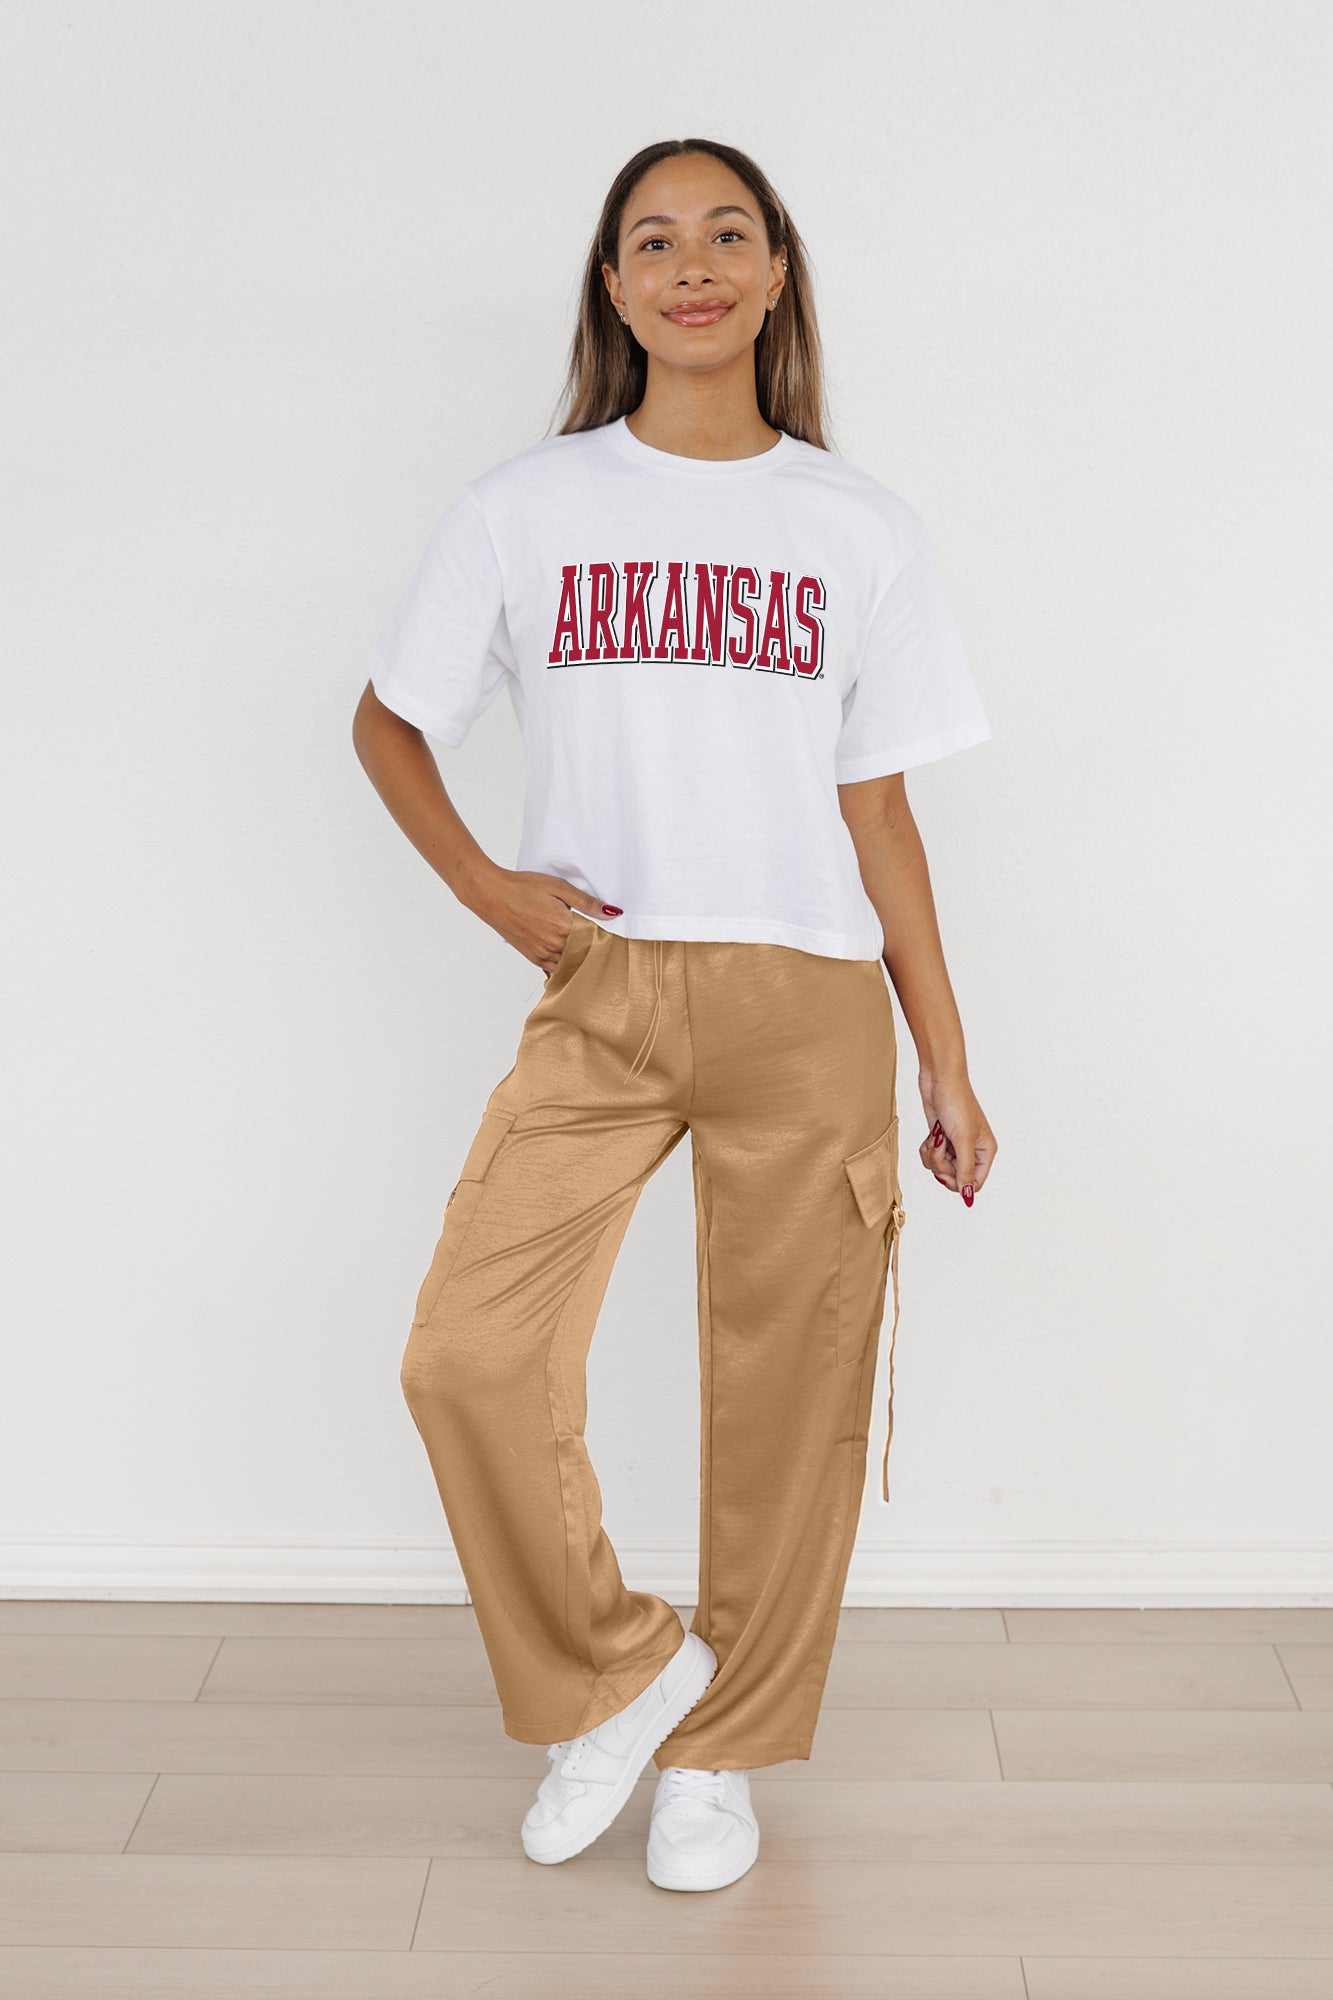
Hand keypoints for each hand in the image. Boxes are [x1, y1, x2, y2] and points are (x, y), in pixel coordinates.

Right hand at [461, 863, 620, 975]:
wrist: (491, 894)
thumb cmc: (523, 887)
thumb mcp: (558, 887)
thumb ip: (587, 902)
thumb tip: (613, 913)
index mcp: (564, 927)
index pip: (596, 940)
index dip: (607, 938)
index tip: (617, 938)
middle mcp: (554, 946)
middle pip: (585, 954)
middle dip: (596, 951)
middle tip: (610, 949)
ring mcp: (543, 954)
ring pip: (571, 965)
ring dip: (581, 960)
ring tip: (592, 953)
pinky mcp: (533, 958)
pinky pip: (555, 969)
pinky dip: (565, 966)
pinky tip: (572, 958)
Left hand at [917, 1077, 996, 1208]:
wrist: (939, 1080)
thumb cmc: (956, 1104)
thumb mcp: (962, 1140)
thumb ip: (965, 1171)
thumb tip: (968, 1198)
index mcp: (986, 1151)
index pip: (974, 1183)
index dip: (957, 1182)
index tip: (946, 1171)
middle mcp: (973, 1151)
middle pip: (955, 1178)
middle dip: (942, 1166)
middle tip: (940, 1148)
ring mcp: (956, 1146)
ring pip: (941, 1169)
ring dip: (933, 1156)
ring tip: (936, 1137)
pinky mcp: (941, 1140)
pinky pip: (931, 1158)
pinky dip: (927, 1150)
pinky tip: (931, 1135)